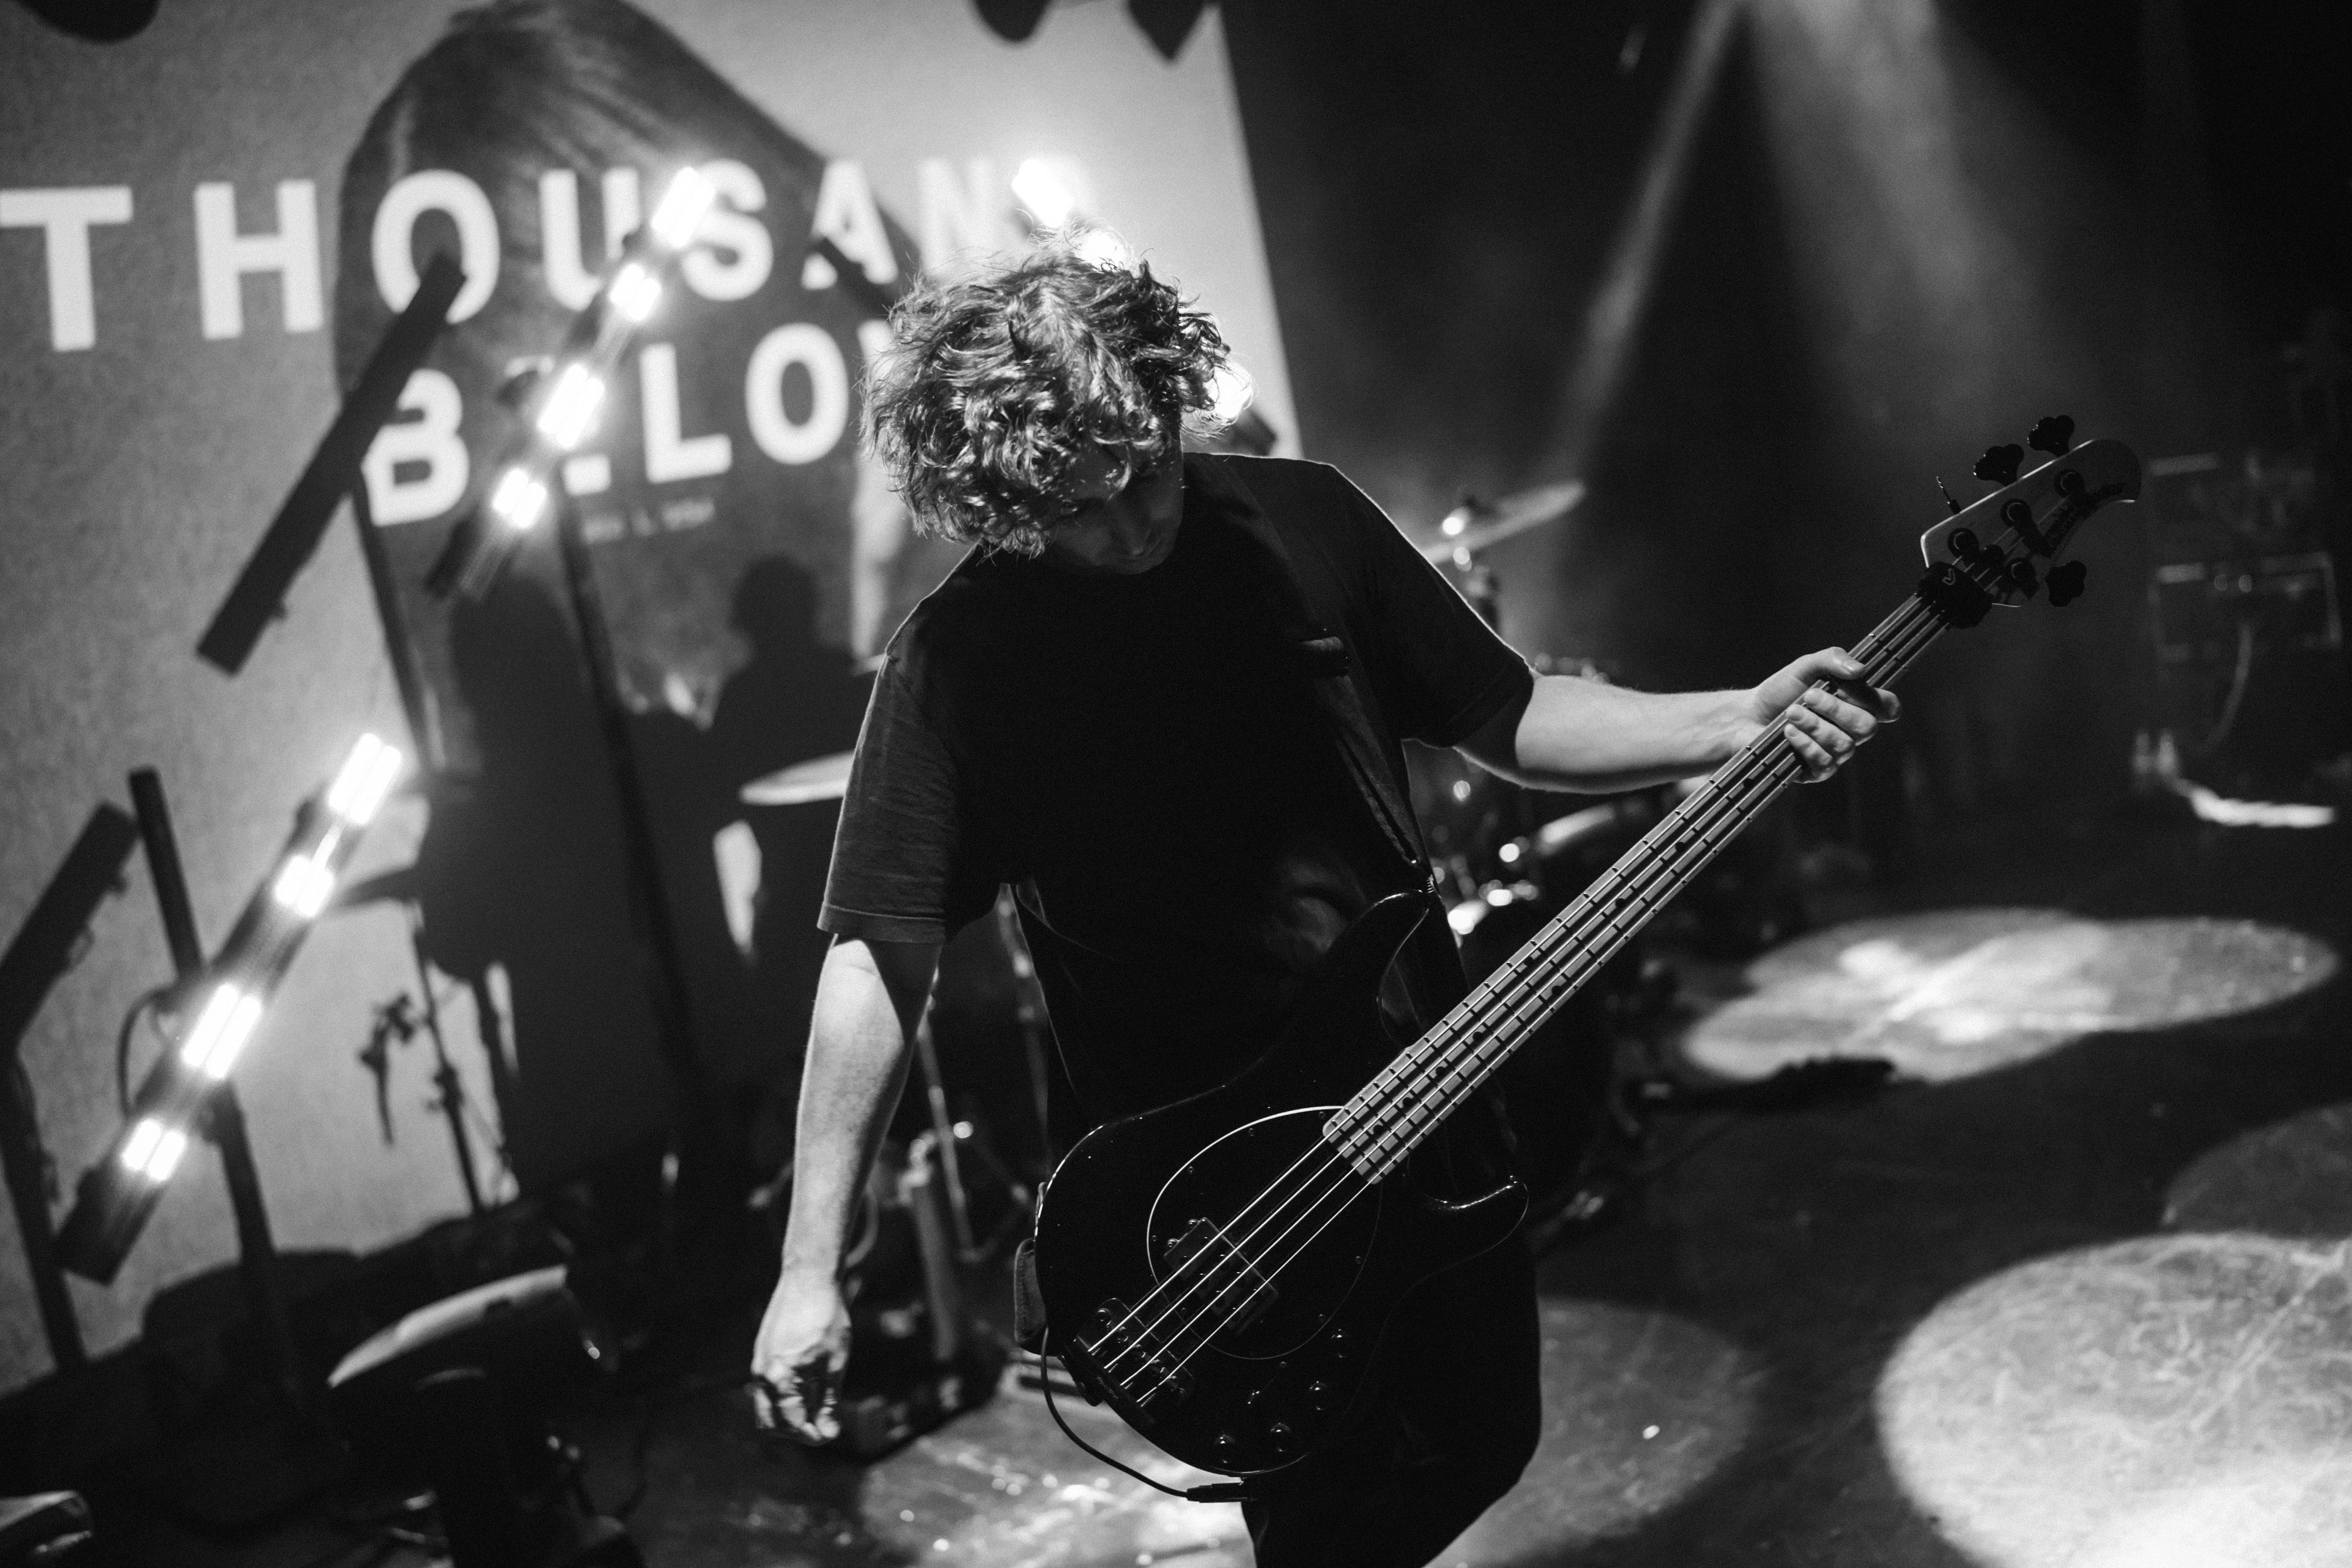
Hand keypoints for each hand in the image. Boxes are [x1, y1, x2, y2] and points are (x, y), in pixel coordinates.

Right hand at [750, 1266, 850, 1441]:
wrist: (808, 1280)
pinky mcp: (761, 1355)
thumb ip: (829, 1401)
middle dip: (796, 1432)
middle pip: (771, 1424)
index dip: (813, 1435)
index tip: (831, 1434)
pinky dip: (782, 1400)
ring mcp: (759, 1364)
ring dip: (787, 1417)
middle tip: (822, 1426)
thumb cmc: (826, 1318)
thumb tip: (829, 1434)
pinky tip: (806, 1389)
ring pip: (765, 1409)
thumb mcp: (835, 1363)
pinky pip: (765, 1390)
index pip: (792, 1424)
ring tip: (815, 1409)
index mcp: (781, 1378)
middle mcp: (763, 1375)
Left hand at [1743, 648, 1898, 781]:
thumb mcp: (1805, 667)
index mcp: (1857, 705)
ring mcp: (1836, 753)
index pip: (1889, 709)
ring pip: (1844, 746)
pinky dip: (1805, 744)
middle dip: (1836, 709)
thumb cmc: (1781, 691)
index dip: (1879, 701)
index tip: (1852, 688)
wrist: (1747, 715)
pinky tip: (1788, 732)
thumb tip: (1860, 670)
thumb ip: (1832, 660)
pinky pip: (1825, 763)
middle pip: (1867, 727)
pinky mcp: (1817, 771)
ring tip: (1791, 712)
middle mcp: (1851, 732)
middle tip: (1808, 696)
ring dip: (1815, 725)